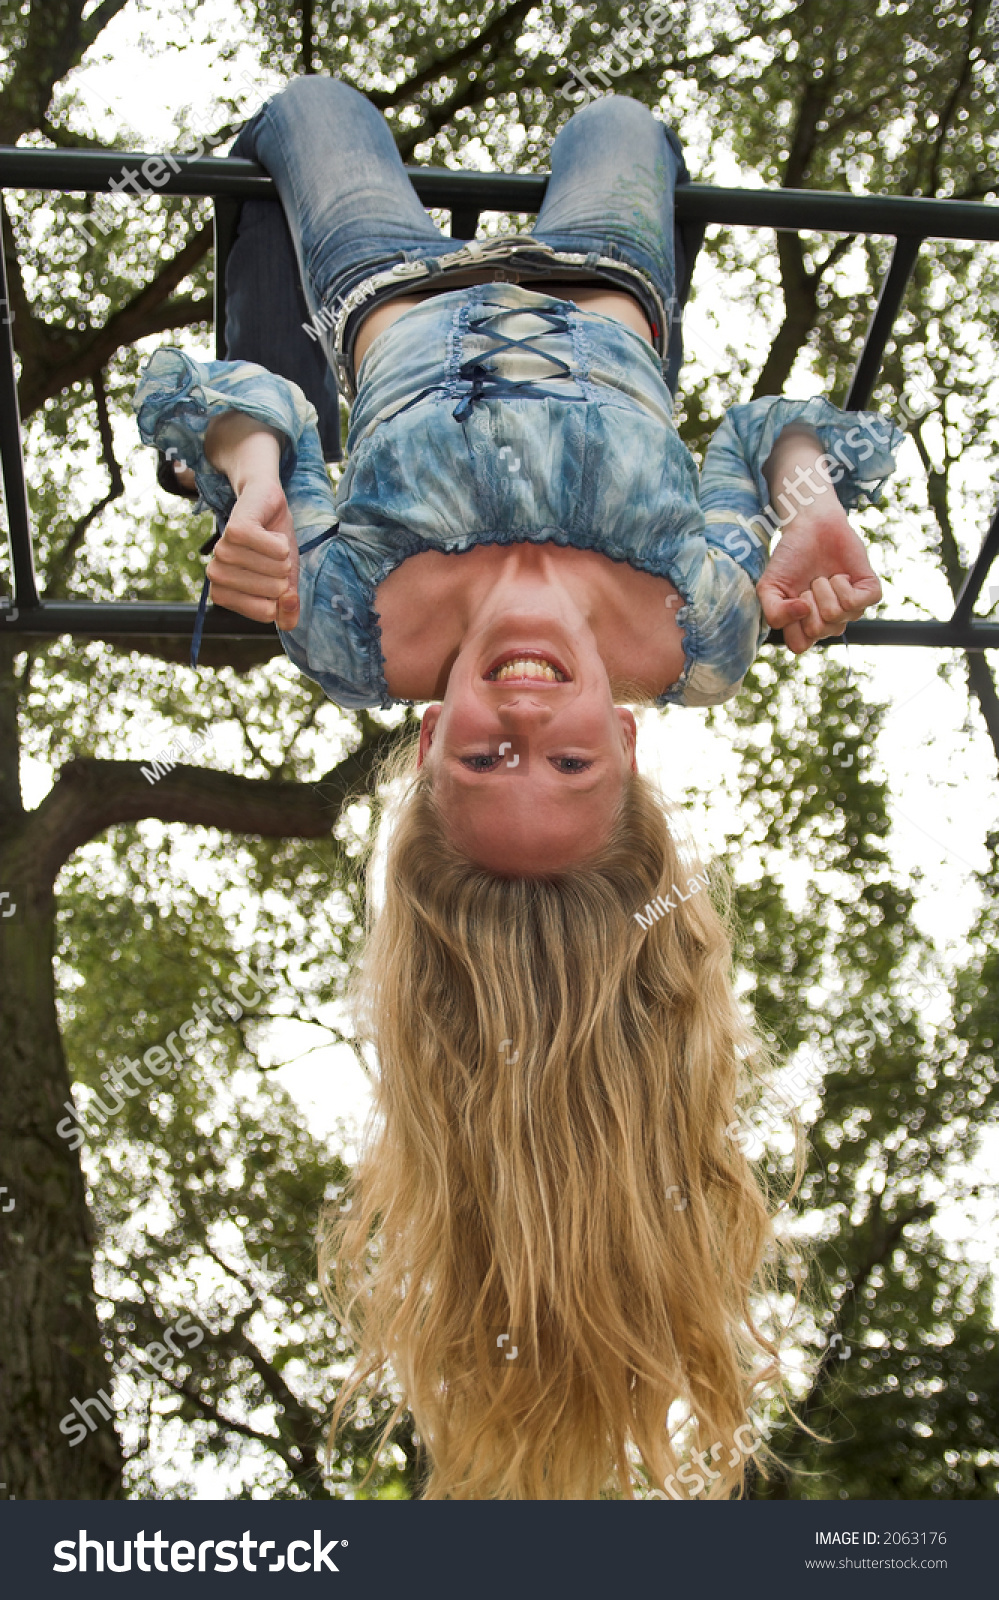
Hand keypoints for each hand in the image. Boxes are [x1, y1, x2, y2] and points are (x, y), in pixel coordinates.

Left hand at [205, 478, 299, 629]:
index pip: (266, 613)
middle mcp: (216, 575)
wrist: (265, 505)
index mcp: (222, 594)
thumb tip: (287, 618)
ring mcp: (222, 552)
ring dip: (284, 556)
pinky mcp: (234, 530)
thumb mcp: (284, 583)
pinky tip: (274, 535)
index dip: (281, 596)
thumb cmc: (272, 548)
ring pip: (274, 569)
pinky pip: (274, 549)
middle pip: (273, 591)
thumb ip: (286, 608)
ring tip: (272, 543)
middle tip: (271, 556)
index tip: (270, 576)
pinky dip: (281, 543)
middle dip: (284, 573)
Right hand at [756, 503, 881, 654]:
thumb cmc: (790, 558)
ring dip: (823, 588)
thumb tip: (803, 612)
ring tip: (823, 576)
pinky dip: (842, 584)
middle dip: (808, 600)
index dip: (792, 623)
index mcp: (806, 626)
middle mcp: (830, 622)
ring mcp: (851, 610)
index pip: (799, 645)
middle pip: (818, 629)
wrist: (811, 526)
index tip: (792, 598)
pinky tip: (841, 576)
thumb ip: (774, 612)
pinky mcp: (870, 593)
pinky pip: (856, 602)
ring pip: (836, 614)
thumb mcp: (768, 587)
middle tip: (809, 584)